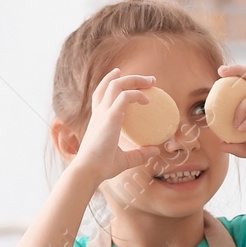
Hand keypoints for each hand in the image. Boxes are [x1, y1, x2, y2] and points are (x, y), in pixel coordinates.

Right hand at [67, 69, 164, 183]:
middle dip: (129, 77)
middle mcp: (99, 112)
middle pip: (111, 84)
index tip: (121, 75)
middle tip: (149, 80)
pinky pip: (125, 97)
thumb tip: (156, 151)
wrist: (89, 171)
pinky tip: (147, 101)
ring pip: (117, 85)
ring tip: (151, 82)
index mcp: (98, 119)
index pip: (101, 94)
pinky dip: (137, 94)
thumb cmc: (102, 167)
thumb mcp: (124, 160)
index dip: (109, 82)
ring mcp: (103, 113)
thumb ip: (139, 154)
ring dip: (135, 80)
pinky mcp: (110, 117)